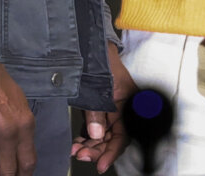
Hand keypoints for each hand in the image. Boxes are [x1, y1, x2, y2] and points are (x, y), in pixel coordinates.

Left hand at [74, 43, 133, 172]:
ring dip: (90, 145)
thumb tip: (97, 135)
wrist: (90, 42)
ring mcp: (110, 107)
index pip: (123, 135)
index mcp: (128, 103)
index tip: (100, 165)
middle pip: (113, 138)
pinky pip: (96, 127)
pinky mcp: (99, 106)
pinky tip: (76, 143)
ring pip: (103, 135)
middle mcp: (122, 108)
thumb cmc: (100, 59)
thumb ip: (97, 112)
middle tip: (81, 156)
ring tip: (75, 150)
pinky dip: (86, 136)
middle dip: (97, 150)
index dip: (112, 152)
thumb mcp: (98, 86)